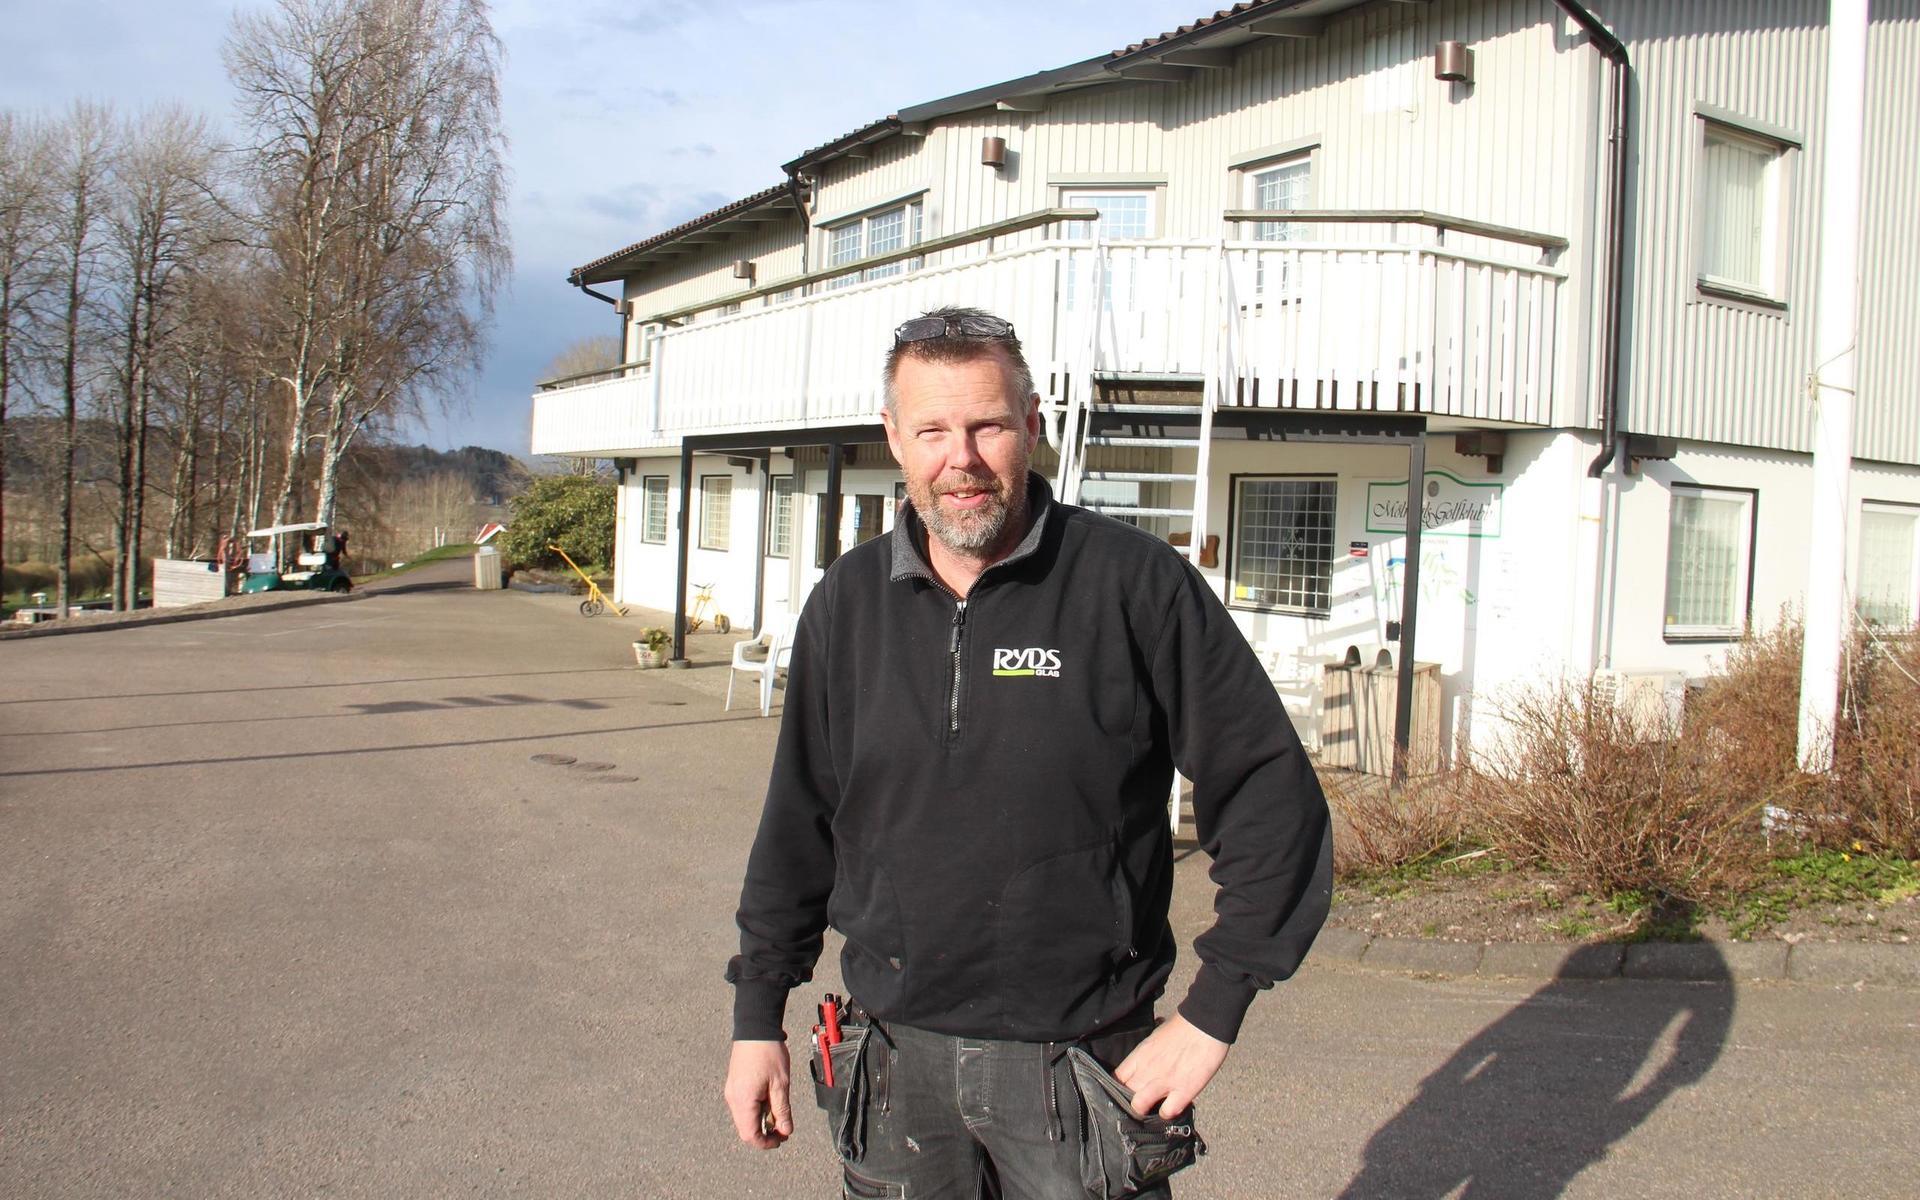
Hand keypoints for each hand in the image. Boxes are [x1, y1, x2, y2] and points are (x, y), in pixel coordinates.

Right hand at [723, 1039, 792, 1148]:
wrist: (755, 1029)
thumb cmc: (769, 1054)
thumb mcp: (781, 1084)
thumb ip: (782, 1110)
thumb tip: (786, 1131)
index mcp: (743, 1101)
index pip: (750, 1135)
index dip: (766, 1143)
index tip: (782, 1140)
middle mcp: (733, 1099)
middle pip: (746, 1129)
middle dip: (765, 1134)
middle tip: (784, 1129)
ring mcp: (732, 1092)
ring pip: (745, 1118)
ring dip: (761, 1122)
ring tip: (779, 1113)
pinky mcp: (734, 1085)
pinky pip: (743, 1106)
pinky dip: (756, 1110)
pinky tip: (770, 1101)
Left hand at [1111, 1014, 1229, 1118]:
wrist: (1205, 1025)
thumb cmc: (1182, 1026)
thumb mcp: (1155, 1036)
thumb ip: (1147, 1053)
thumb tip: (1146, 1057)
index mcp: (1139, 1055)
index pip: (1116, 1078)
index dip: (1118, 1087)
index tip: (1124, 1091)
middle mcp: (1147, 1070)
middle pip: (1124, 1094)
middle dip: (1129, 1100)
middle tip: (1139, 1102)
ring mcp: (1164, 1082)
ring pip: (1139, 1106)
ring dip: (1145, 1110)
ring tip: (1152, 1108)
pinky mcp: (1184, 1091)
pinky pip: (1167, 1112)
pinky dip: (1168, 1113)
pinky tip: (1171, 1107)